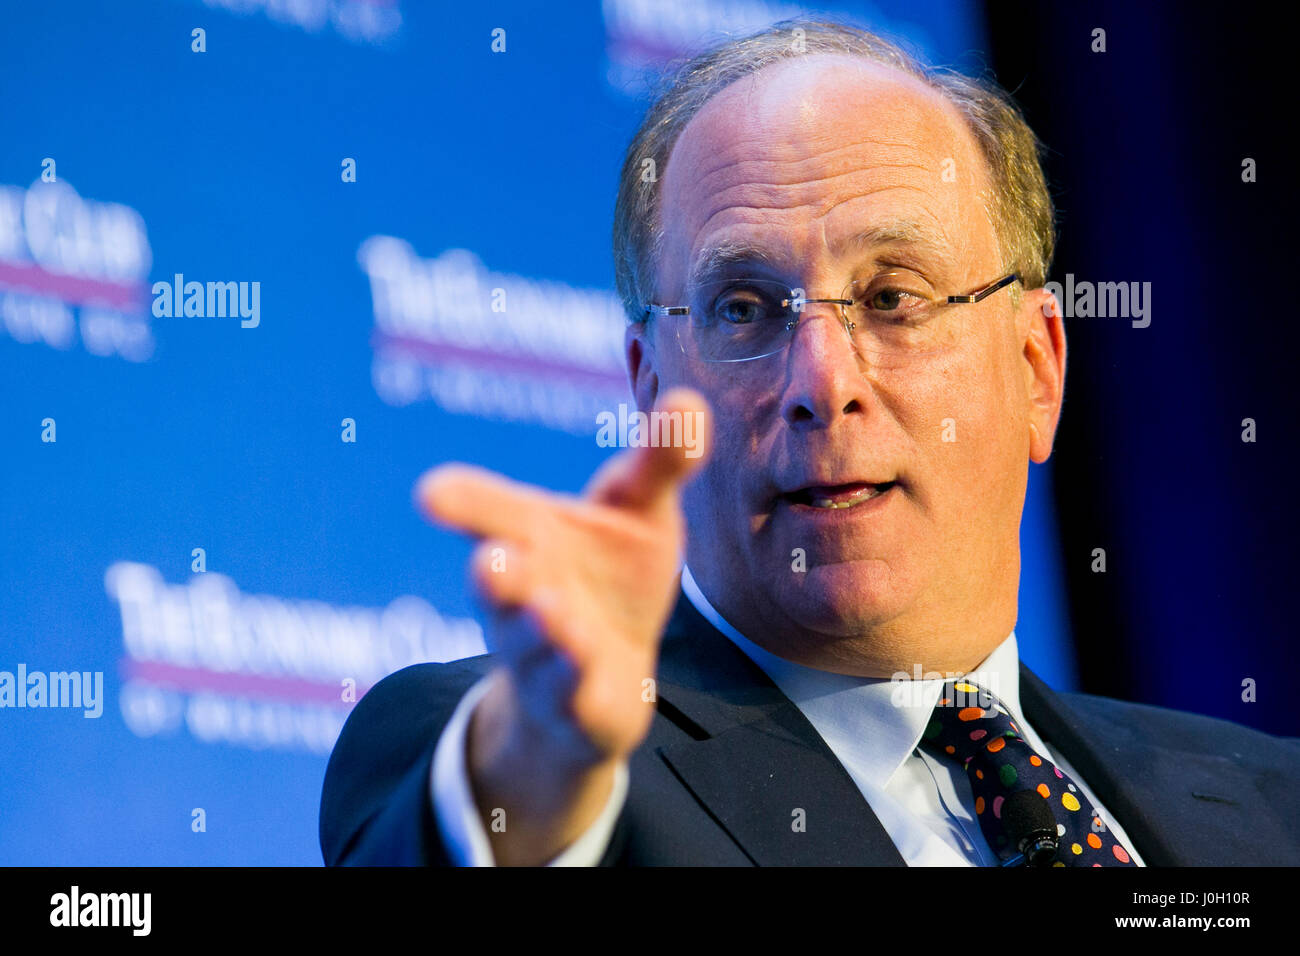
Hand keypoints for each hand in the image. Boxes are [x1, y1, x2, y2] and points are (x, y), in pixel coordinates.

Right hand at [415, 387, 710, 863]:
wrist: (605, 678)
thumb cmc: (611, 576)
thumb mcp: (640, 513)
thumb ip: (659, 462)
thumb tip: (691, 400)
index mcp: (532, 537)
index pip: (492, 514)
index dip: (464, 503)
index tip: (430, 492)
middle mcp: (525, 593)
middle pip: (500, 582)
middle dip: (495, 573)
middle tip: (488, 559)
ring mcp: (544, 654)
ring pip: (534, 642)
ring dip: (541, 628)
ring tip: (554, 609)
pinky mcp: (574, 704)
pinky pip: (569, 695)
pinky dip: (572, 681)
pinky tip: (582, 666)